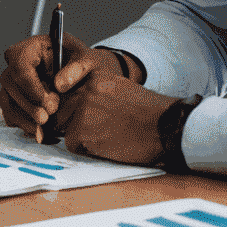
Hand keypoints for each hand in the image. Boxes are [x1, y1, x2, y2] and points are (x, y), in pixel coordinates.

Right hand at [0, 34, 130, 141]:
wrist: (78, 75)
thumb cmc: (78, 63)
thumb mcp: (85, 59)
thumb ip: (76, 68)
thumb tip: (59, 84)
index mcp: (30, 48)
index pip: (20, 65)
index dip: (31, 87)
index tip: (48, 103)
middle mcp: (16, 64)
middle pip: (10, 83)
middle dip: (29, 105)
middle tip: (48, 117)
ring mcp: (13, 82)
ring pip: (7, 100)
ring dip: (23, 117)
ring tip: (42, 129)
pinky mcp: (14, 99)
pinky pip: (9, 113)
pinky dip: (22, 124)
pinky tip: (38, 131)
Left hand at [60, 75, 175, 166]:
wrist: (163, 127)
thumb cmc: (147, 113)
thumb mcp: (119, 89)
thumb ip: (97, 93)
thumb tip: (77, 104)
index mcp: (94, 78)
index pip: (69, 92)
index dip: (73, 108)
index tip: (80, 116)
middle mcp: (85, 91)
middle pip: (64, 110)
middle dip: (73, 122)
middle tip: (95, 132)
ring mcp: (82, 111)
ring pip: (67, 127)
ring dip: (80, 135)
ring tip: (104, 138)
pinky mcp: (83, 132)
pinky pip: (73, 143)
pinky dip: (85, 149)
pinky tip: (105, 147)